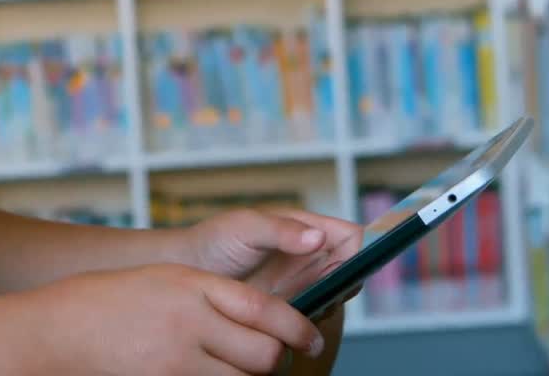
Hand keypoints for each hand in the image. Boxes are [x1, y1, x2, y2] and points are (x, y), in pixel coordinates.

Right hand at [31, 262, 325, 374]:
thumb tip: (260, 319)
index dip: (297, 328)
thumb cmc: (106, 302)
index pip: (264, 310)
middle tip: (278, 361)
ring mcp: (176, 361)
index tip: (312, 339)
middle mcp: (189, 323)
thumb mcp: (163, 281)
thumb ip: (210, 296)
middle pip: (262, 355)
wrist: (54, 332)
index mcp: (192, 286)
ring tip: (241, 370)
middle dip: (277, 361)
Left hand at [184, 207, 364, 306]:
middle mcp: (311, 256)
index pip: (352, 236)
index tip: (349, 265)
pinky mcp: (291, 308)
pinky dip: (310, 321)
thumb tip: (317, 237)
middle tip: (323, 290)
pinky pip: (314, 316)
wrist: (187, 273)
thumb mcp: (246, 227)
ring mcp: (303, 284)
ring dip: (328, 303)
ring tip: (299, 303)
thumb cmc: (214, 240)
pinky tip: (289, 319)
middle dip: (345, 282)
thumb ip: (282, 230)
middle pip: (352, 270)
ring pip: (336, 297)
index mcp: (306, 228)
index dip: (360, 249)